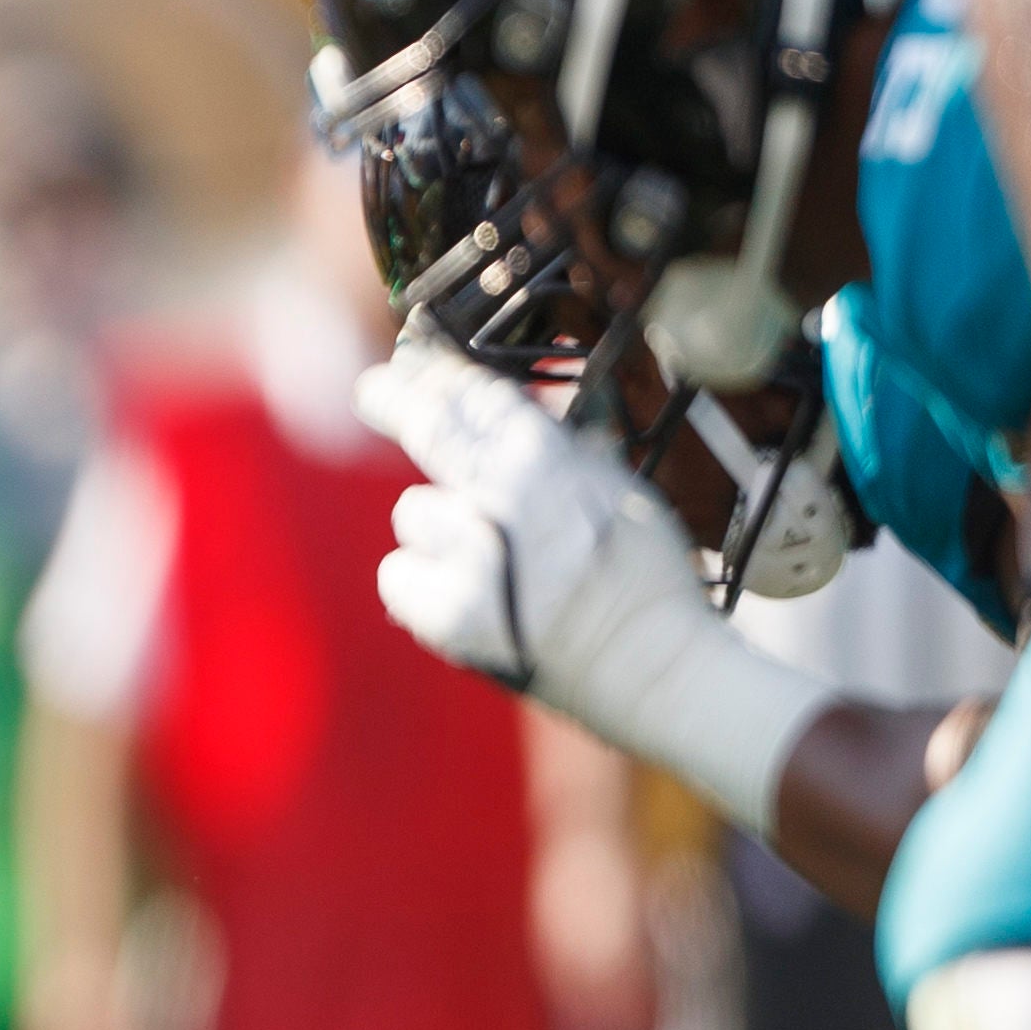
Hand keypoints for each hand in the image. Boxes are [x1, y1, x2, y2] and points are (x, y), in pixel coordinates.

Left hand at [357, 343, 824, 830]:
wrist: (656, 670)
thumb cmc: (645, 577)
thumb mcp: (619, 487)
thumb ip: (561, 444)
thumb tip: (509, 402)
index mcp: (549, 462)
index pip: (471, 392)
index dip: (430, 369)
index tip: (404, 359)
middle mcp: (502, 502)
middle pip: (426, 427)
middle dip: (394, 399)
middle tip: (374, 390)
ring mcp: (469, 563)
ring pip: (413, 511)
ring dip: (438, 525)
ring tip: (491, 557)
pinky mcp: (447, 618)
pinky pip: (399, 575)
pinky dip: (423, 583)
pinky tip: (468, 596)